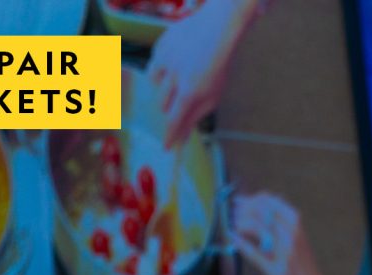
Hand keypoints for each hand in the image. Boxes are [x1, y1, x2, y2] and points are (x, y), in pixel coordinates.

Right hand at [148, 0, 259, 147]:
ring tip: (180, 78)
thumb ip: (196, 115)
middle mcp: (176, 78)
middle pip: (162, 105)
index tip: (166, 147)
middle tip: (180, 101)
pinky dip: (163, 70)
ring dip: (165, 88)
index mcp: (192, 91)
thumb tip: (182, 136)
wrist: (217, 30)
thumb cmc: (217, 67)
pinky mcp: (159, 48)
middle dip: (169, 108)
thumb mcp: (213, 95)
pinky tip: (177, 64)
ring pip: (155, 86)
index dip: (169, 135)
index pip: (174, 120)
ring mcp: (165, 61)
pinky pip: (154, 67)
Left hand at [231, 191, 371, 274]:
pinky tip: (233, 238)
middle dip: (243, 208)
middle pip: (263, 212)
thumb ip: (279, 232)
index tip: (241, 201)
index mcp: (298, 229)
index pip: (273, 203)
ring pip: (259, 228)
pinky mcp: (278, 273)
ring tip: (232, 224)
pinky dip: (242, 244)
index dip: (253, 199)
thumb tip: (253, 215)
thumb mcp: (296, 247)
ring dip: (241, 222)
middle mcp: (293, 238)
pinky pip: (255, 254)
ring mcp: (286, 255)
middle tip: (232, 212)